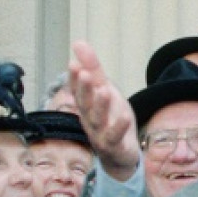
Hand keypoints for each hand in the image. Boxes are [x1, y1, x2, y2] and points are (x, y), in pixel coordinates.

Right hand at [68, 40, 140, 180]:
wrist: (121, 154)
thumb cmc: (111, 119)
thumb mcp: (105, 90)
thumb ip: (93, 69)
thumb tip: (78, 42)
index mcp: (86, 105)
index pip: (77, 90)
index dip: (75, 79)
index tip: (73, 64)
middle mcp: (89, 119)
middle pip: (84, 104)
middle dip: (84, 89)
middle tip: (84, 73)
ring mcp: (100, 134)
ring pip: (97, 120)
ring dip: (100, 105)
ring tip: (104, 90)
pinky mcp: (113, 146)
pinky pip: (115, 137)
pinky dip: (119, 126)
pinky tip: (124, 115)